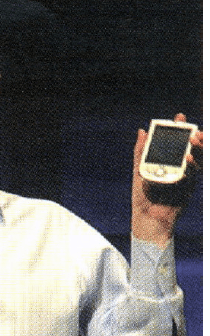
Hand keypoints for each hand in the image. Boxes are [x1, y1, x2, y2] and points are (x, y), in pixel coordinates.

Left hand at [132, 113, 202, 247]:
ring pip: (196, 159)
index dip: (179, 129)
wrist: (146, 218)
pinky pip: (193, 175)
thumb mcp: (138, 171)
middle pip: (190, 149)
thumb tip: (141, 131)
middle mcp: (177, 168)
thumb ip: (140, 152)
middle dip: (194, 137)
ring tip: (194, 140)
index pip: (175, 142)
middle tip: (192, 129)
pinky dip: (193, 166)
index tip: (179, 117)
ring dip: (198, 149)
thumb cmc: (142, 196)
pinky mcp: (189, 188)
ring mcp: (185, 178)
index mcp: (166, 162)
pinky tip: (189, 158)